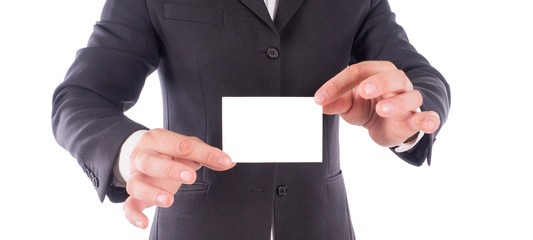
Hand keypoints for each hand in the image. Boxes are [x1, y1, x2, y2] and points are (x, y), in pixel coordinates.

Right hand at [123, 128, 235, 228]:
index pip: (181, 145)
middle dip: (170, 169)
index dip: (205, 153)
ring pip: (136, 184)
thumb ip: (207, 154)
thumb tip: (228, 161)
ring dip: (151, 193)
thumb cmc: (167, 151)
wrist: (142, 154)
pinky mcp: (132, 194)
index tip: (224, 160)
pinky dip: (133, 215)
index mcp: (158, 139)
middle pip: (150, 162)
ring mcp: (135, 175)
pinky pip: (128, 205)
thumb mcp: (187, 147)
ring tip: (169, 200)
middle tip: (190, 177)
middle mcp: (142, 156)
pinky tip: (144, 223)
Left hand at [314, 61, 439, 146]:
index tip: (319, 99)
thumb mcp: (350, 105)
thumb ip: (338, 103)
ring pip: (411, 96)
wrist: (388, 126)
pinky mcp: (416, 119)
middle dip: (378, 82)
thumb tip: (321, 105)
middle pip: (391, 76)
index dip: (337, 85)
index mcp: (377, 72)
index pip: (357, 72)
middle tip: (363, 91)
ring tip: (381, 109)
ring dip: (397, 102)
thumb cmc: (368, 108)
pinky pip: (428, 117)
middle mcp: (397, 82)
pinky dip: (430, 119)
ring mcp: (409, 100)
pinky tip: (428, 123)